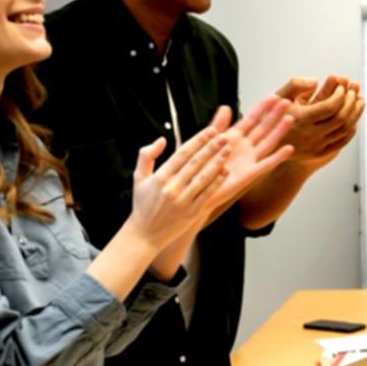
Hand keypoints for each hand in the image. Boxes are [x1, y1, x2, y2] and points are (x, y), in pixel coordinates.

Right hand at [127, 127, 230, 248]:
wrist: (145, 234)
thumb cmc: (143, 204)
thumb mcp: (139, 178)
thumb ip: (146, 156)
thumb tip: (161, 139)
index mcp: (160, 177)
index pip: (182, 153)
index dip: (198, 141)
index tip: (210, 130)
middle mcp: (171, 188)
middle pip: (195, 163)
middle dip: (211, 148)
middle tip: (224, 136)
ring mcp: (182, 201)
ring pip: (203, 178)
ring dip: (217, 162)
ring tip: (227, 150)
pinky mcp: (191, 213)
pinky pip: (207, 194)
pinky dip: (217, 182)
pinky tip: (226, 172)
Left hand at [205, 97, 296, 207]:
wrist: (196, 189)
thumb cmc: (201, 167)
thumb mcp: (207, 141)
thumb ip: (218, 125)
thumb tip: (225, 107)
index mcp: (233, 137)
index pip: (252, 118)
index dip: (263, 108)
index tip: (274, 96)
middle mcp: (244, 147)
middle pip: (263, 128)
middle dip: (275, 115)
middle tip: (287, 102)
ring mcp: (249, 160)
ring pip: (268, 143)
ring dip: (279, 131)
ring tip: (289, 119)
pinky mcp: (249, 175)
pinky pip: (266, 165)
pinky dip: (278, 157)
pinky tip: (288, 149)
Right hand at [274, 75, 365, 169]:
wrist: (265, 143)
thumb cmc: (272, 117)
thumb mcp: (278, 97)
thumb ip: (295, 85)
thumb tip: (315, 81)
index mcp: (300, 119)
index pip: (329, 107)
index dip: (340, 95)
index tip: (342, 87)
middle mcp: (310, 135)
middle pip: (341, 118)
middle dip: (351, 102)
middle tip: (353, 92)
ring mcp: (316, 146)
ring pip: (344, 131)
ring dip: (355, 115)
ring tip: (359, 102)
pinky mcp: (319, 153)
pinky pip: (341, 142)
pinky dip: (351, 130)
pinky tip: (353, 120)